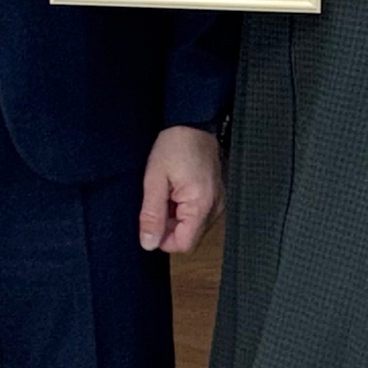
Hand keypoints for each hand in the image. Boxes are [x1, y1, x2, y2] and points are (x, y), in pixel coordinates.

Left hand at [139, 125, 223, 254]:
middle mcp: (216, 208)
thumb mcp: (154, 179)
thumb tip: (149, 243)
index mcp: (201, 205)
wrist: (193, 123)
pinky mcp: (217, 197)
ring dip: (177, 217)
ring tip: (169, 192)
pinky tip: (177, 190)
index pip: (184, 244)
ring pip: (193, 227)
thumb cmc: (175, 145)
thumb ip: (152, 214)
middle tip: (159, 199)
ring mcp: (219, 203)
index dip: (164, 239)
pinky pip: (199, 214)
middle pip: (189, 237)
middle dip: (170, 226)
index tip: (152, 220)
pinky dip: (185, 209)